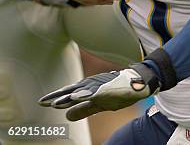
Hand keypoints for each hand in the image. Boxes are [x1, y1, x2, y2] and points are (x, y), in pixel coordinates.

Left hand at [39, 63, 160, 120]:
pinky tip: (75, 97)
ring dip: (67, 97)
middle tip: (41, 103)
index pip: (69, 95)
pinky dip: (84, 94)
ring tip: (54, 103)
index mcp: (89, 90)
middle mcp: (91, 86)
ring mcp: (99, 86)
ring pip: (80, 92)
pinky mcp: (108, 88)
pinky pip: (94, 92)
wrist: (138, 82)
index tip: (42, 103)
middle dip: (56, 98)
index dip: (56, 99)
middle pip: (70, 92)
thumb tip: (67, 116)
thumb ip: (84, 109)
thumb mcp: (100, 104)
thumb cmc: (120, 91)